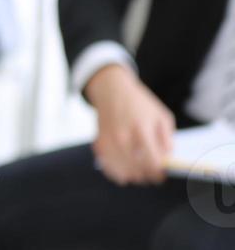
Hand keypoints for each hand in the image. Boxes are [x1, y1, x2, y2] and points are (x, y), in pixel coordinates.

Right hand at [86, 64, 174, 184]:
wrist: (111, 90)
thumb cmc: (139, 103)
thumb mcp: (162, 116)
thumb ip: (167, 139)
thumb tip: (166, 159)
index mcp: (141, 129)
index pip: (153, 162)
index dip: (159, 173)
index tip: (161, 174)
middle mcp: (123, 137)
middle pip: (138, 169)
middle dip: (147, 176)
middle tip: (152, 174)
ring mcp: (109, 141)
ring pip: (122, 172)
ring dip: (134, 176)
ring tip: (140, 173)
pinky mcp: (99, 143)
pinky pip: (108, 167)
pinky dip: (117, 174)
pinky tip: (124, 174)